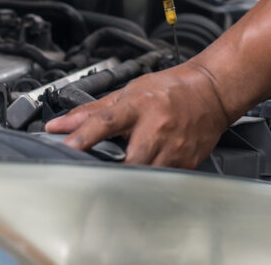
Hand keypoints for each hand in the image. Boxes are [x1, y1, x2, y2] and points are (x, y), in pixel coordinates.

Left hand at [44, 61, 232, 167]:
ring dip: (129, 178)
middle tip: (96, 173)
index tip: (66, 148)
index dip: (83, 136)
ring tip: (120, 174)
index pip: (105, 121)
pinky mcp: (186, 163)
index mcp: (138, 106)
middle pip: (128, 160)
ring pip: (145, 176)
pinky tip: (145, 171)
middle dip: (111, 170)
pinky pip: (162, 180)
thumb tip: (59, 125)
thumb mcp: (129, 92)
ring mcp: (174, 148)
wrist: (210, 91)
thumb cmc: (170, 90)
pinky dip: (149, 180)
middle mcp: (157, 127)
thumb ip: (92, 111)